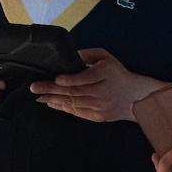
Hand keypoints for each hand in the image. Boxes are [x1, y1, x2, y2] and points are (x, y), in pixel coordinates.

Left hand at [30, 48, 162, 121]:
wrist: (136, 97)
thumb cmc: (117, 74)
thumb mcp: (106, 57)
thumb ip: (88, 54)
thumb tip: (71, 56)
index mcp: (105, 74)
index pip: (85, 78)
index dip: (69, 79)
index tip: (55, 79)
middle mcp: (103, 91)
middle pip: (74, 91)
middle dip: (51, 90)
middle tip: (35, 87)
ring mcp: (100, 106)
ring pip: (73, 103)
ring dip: (53, 100)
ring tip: (39, 96)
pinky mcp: (98, 116)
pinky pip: (77, 112)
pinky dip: (63, 107)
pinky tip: (52, 103)